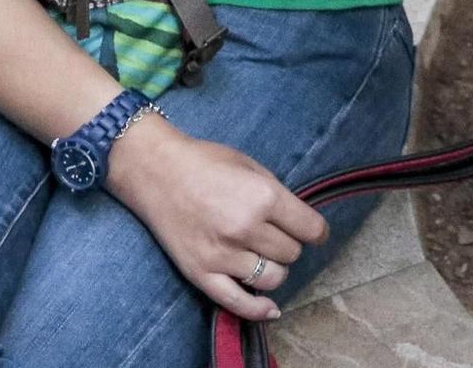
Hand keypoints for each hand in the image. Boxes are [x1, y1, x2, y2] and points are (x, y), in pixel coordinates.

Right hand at [107, 112, 328, 322]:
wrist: (156, 171)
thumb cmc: (205, 162)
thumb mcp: (251, 166)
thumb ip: (278, 195)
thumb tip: (300, 222)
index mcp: (263, 197)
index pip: (310, 229)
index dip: (317, 231)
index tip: (315, 233)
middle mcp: (246, 228)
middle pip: (292, 253)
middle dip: (290, 243)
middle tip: (276, 234)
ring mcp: (222, 254)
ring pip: (273, 277)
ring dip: (275, 268)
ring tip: (264, 255)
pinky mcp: (201, 273)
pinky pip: (238, 302)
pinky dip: (259, 309)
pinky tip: (271, 309)